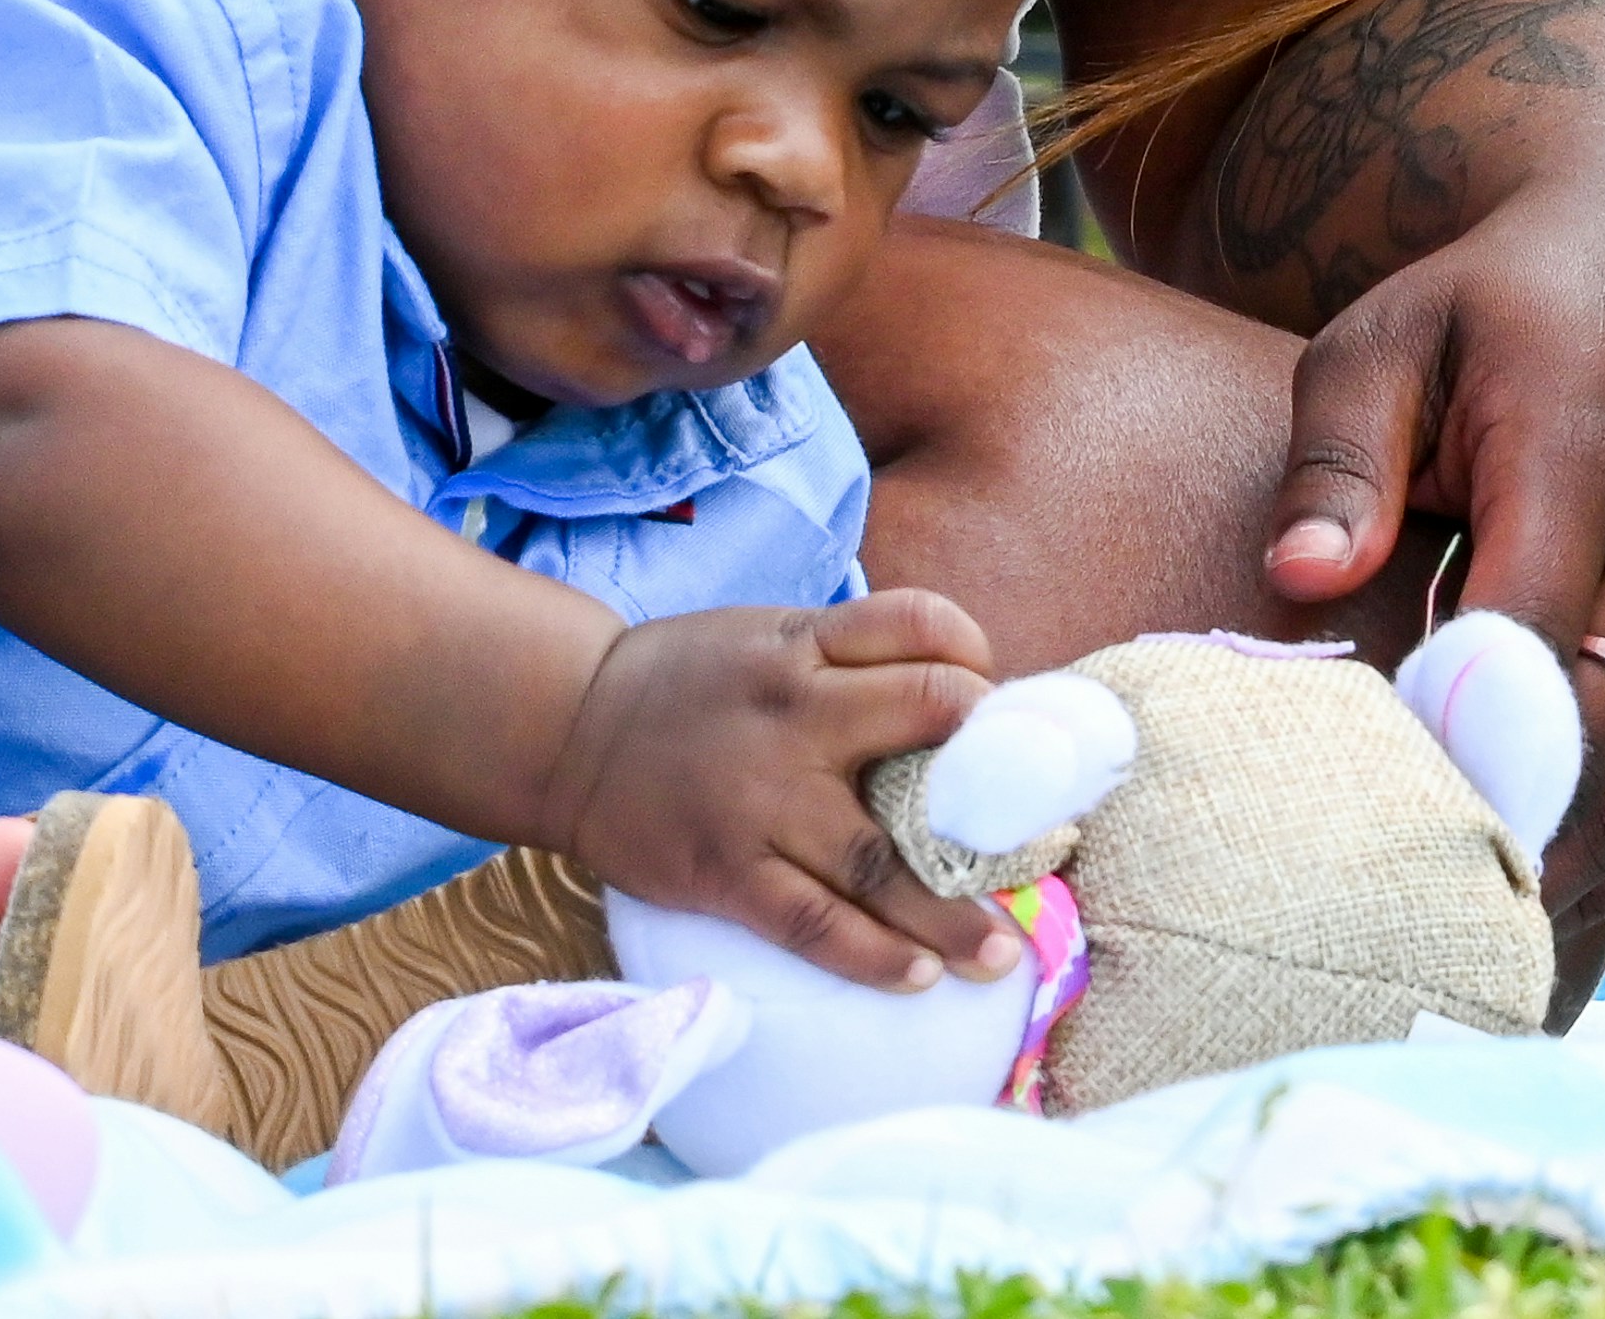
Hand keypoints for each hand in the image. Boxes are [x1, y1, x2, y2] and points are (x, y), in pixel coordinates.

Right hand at [527, 591, 1023, 993]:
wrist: (566, 729)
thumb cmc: (686, 685)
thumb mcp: (768, 638)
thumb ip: (850, 663)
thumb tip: (959, 707)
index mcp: (809, 645)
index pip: (923, 627)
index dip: (979, 664)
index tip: (1001, 716)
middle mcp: (798, 714)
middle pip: (928, 720)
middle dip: (996, 779)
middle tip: (1038, 836)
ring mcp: (763, 801)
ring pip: (881, 859)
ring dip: (953, 911)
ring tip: (1001, 953)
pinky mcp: (726, 872)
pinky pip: (814, 924)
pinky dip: (872, 956)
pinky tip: (919, 978)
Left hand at [1262, 163, 1604, 984]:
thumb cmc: (1488, 313)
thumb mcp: (1383, 336)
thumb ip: (1338, 455)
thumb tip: (1298, 579)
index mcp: (1584, 457)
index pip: (1527, 640)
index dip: (1452, 746)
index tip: (1358, 825)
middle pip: (1598, 745)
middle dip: (1497, 842)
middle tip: (1376, 929)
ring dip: (1557, 880)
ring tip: (1441, 954)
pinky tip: (1517, 916)